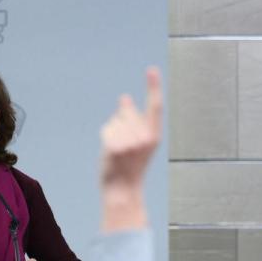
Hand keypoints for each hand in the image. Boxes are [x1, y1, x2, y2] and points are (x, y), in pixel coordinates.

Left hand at [100, 67, 162, 191]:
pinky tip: (111, 153)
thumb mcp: (138, 143)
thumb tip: (124, 97)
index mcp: (154, 136)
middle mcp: (145, 138)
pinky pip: (107, 130)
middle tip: (125, 146)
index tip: (152, 70)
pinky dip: (106, 138)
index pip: (155, 107)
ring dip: (113, 132)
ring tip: (119, 151)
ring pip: (115, 120)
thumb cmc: (130, 167)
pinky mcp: (116, 146)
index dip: (154, 87)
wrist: (123, 190)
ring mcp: (131, 142)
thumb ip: (134, 121)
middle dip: (122, 121)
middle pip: (127, 112)